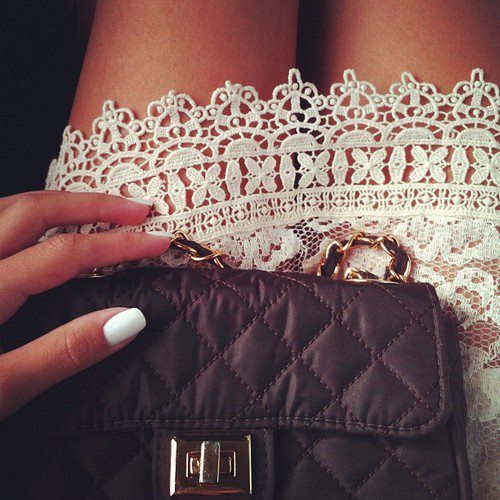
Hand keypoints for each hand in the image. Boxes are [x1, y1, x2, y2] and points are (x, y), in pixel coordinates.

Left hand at [0, 190, 171, 420]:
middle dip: (93, 204)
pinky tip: (39, 225)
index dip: (118, 243)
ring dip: (59, 202)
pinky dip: (23, 214)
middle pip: (34, 210)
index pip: (64, 254)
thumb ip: (63, 352)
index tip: (159, 241)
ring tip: (100, 209)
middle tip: (139, 208)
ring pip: (5, 208)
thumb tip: (130, 319)